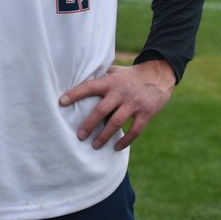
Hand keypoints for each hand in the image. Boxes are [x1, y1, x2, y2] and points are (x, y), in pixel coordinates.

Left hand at [58, 59, 175, 149]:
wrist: (159, 75)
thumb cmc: (130, 75)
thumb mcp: (115, 71)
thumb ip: (100, 77)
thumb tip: (78, 79)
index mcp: (111, 81)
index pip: (90, 87)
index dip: (75, 94)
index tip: (61, 102)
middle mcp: (121, 92)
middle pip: (102, 110)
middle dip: (89, 124)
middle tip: (79, 136)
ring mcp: (134, 103)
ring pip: (117, 123)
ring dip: (104, 136)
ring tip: (94, 145)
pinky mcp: (146, 113)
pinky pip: (135, 131)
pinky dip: (125, 141)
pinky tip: (116, 147)